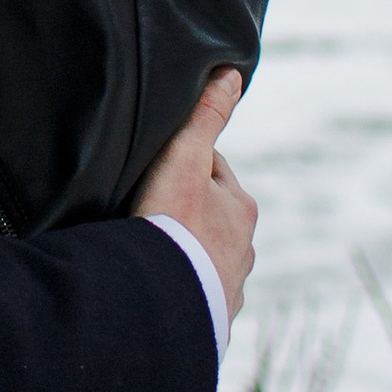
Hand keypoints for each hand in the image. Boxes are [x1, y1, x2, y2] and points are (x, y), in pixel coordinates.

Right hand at [131, 67, 256, 323]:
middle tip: (146, 207)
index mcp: (241, 208)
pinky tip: (156, 284)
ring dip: (183, 251)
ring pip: (204, 256)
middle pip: (211, 216)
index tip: (156, 167)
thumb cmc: (172, 225)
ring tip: (149, 249)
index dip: (183, 164)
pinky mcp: (209, 317)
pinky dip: (178, 286)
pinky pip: (193, 293)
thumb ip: (205, 116)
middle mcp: (244, 249)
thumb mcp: (184, 159)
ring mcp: (228, 287)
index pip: (212, 170)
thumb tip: (232, 73)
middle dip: (186, 211)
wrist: (161, 303)